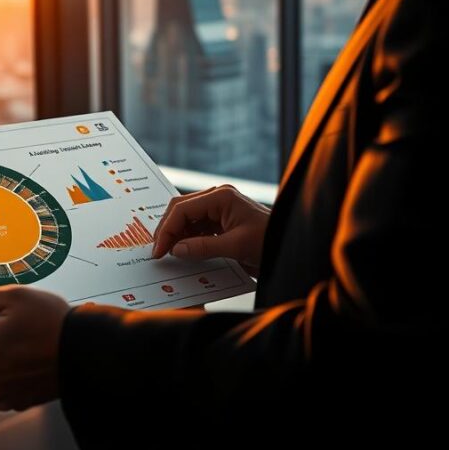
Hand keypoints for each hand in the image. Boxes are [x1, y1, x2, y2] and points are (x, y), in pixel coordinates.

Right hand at [151, 185, 269, 274]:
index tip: (159, 249)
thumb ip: (203, 247)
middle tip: (158, 250)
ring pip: (187, 219)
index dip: (167, 229)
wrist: (290, 246)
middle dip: (168, 230)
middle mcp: (218, 198)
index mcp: (221, 196)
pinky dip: (188, 238)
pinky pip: (197, 227)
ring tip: (168, 252)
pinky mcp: (222, 221)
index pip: (183, 209)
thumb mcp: (236, 246)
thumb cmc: (271, 240)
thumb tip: (176, 249)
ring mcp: (219, 208)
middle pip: (181, 210)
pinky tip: (183, 251)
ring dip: (177, 235)